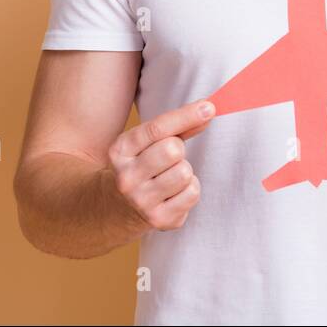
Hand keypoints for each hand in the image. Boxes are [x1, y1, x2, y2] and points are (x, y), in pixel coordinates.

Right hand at [107, 98, 214, 231]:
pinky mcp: (159, 219)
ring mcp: (141, 201)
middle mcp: (126, 177)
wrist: (118, 207)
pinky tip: (174, 193)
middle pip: (173, 150)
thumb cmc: (141, 164)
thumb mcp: (147, 142)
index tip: (209, 107)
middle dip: (178, 150)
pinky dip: (190, 189)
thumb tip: (207, 111)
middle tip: (168, 158)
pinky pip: (192, 193)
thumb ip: (177, 126)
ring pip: (185, 173)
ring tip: (169, 176)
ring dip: (184, 171)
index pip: (157, 129)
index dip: (186, 116)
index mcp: (120, 151)